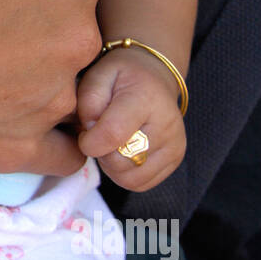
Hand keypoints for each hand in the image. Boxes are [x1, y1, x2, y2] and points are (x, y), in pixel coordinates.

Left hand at [76, 50, 186, 190]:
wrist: (153, 76)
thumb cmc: (120, 77)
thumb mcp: (97, 76)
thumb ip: (88, 103)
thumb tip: (92, 133)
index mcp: (146, 99)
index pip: (113, 135)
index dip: (89, 141)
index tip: (85, 132)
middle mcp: (167, 125)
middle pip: (121, 162)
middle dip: (101, 153)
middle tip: (99, 134)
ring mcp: (175, 145)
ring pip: (130, 179)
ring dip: (112, 166)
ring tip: (111, 142)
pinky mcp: (175, 159)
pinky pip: (141, 183)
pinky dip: (125, 173)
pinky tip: (123, 151)